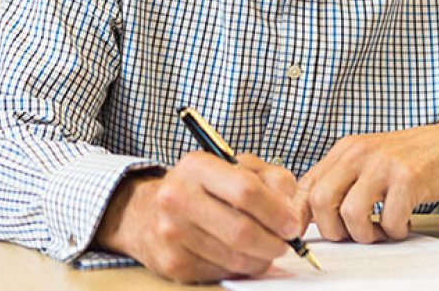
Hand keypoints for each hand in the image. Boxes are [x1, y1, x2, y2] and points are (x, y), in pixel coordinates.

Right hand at [94, 151, 300, 282]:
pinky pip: (223, 272)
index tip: (291, 223)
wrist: (147, 212)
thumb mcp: (233, 167)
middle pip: (242, 230)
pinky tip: (237, 253)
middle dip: (274, 241)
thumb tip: (290, 209)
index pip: (245, 190)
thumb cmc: (200, 188)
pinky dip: (240, 267)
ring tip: (264, 247)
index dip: (277, 211)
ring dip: (261, 258)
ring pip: (236, 258)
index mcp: (195, 166)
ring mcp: (172, 232)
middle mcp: (177, 197)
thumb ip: (270, 178)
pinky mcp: (174, 263)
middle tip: (284, 242)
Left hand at [297, 122, 438, 243]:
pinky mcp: (408, 179)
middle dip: (332, 230)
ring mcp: (382, 165)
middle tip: (350, 235)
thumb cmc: (407, 158)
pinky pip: (390, 220)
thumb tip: (311, 213)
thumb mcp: (365, 160)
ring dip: (365, 234)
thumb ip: (340, 180)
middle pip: (321, 200)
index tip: (304, 233)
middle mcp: (357, 154)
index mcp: (343, 150)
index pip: (306, 184)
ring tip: (379, 230)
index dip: (300, 214)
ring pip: (352, 214)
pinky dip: (395, 231)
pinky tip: (401, 222)